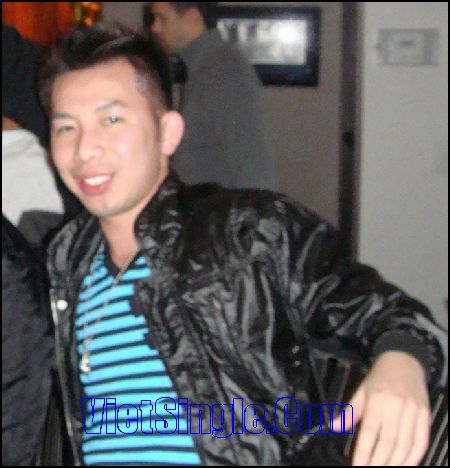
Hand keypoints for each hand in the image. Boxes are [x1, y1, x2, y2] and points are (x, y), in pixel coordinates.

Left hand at [345, 351, 430, 465]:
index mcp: (377, 401)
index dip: (364, 452)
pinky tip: (406, 464)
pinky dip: (414, 456)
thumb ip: (350, 411)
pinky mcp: (424, 415)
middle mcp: (395, 407)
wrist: (404, 360)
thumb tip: (334, 427)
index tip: (358, 466)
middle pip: (388, 442)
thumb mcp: (362, 390)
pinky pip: (421, 440)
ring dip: (396, 462)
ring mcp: (412, 412)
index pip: (370, 432)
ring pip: (405, 444)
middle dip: (379, 462)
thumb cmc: (380, 377)